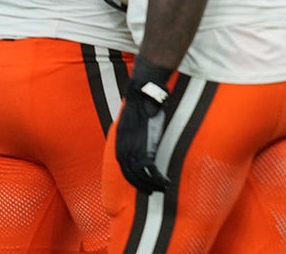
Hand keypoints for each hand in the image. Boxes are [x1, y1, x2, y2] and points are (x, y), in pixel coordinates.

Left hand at [115, 58, 171, 193]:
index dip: (134, 180)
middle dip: (143, 186)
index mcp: (120, 144)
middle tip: (154, 192)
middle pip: (130, 176)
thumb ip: (136, 135)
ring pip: (140, 175)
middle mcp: (123, 148)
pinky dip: (157, 177)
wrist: (143, 93)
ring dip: (152, 185)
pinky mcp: (144, 145)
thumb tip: (142, 141)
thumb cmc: (142, 104)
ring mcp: (133, 148)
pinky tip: (165, 180)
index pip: (124, 169)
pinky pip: (149, 169)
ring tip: (163, 188)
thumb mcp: (134, 123)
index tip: (144, 186)